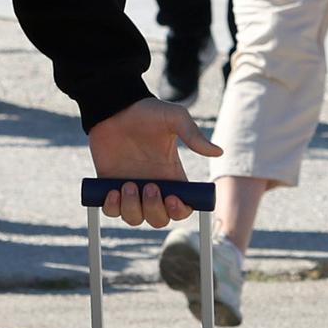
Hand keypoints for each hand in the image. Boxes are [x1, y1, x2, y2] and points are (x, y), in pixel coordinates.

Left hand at [86, 99, 220, 228]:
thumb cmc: (146, 112)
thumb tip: (218, 151)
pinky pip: (111, 211)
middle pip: (160, 219)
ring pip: (135, 218)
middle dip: (155, 209)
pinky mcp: (109, 187)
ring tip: (127, 185)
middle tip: (149, 186)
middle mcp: (153, 187)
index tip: (173, 198)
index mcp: (172, 177)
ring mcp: (130, 189)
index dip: (180, 210)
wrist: (113, 107)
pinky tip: (112, 191)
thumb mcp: (174, 118)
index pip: (182, 208)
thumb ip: (193, 135)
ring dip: (132, 208)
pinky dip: (112, 207)